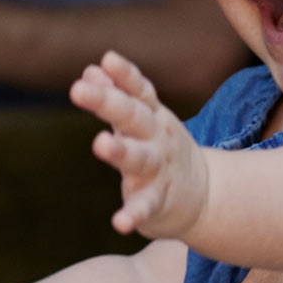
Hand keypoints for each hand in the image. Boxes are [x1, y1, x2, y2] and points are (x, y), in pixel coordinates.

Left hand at [70, 51, 208, 237]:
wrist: (205, 196)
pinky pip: (146, 207)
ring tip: (100, 143)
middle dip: (107, 101)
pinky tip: (119, 223)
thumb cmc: (161, 150)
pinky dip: (134, 215)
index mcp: (152, 116)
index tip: (106, 60)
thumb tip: (90, 70)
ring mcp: (159, 170)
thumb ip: (117, 95)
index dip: (123, 75)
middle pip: (133, 117)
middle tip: (78, 89)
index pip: (139, 91)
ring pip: (140, 158)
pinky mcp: (158, 202)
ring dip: (120, 150)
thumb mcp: (143, 120)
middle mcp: (157, 139)